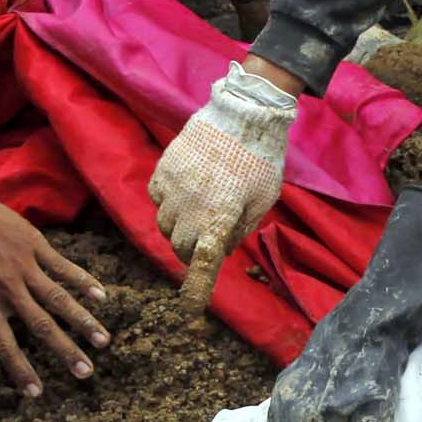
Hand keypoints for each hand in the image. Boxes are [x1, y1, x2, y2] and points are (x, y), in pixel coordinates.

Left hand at [0, 180, 109, 394]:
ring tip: (103, 341)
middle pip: (41, 326)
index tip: (37, 393)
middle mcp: (7, 289)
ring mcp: (24, 267)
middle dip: (65, 351)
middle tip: (86, 373)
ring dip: (82, 321)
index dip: (20, 370)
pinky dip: (83, 281)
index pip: (5, 345)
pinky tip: (101, 297)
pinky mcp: (35, 247)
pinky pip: (63, 267)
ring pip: (58, 299)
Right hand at [149, 61, 296, 289]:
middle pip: (180, 246)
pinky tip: (186, 192)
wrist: (242, 113)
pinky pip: (157, 197)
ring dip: (179, 227)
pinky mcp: (163, 169)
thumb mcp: (264, 200)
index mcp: (220, 217)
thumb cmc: (261, 159)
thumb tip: (222, 249)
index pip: (202, 263)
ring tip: (198, 212)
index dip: (196, 288)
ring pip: (164, 224)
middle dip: (193, 250)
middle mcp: (191, 206)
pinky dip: (168, 202)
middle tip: (207, 239)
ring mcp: (174, 187)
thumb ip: (241, 228)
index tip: (191, 308)